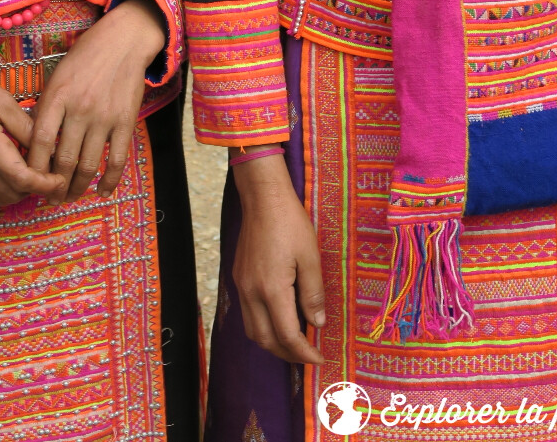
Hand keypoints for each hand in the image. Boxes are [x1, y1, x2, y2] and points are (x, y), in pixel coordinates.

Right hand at [0, 56, 64, 206]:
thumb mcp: (4, 102)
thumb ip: (27, 129)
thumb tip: (49, 149)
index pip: (21, 179)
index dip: (45, 184)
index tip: (60, 179)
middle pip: (12, 193)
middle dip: (35, 187)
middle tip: (49, 171)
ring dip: (19, 190)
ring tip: (32, 169)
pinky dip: (4, 188)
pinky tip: (12, 170)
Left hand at [26, 0, 165, 201]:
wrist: (122, 41)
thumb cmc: (84, 58)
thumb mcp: (57, 76)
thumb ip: (46, 108)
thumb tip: (34, 144)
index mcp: (58, 96)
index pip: (40, 142)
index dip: (33, 168)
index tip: (30, 181)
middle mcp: (80, 108)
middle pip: (63, 160)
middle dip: (54, 186)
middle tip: (50, 198)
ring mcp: (104, 117)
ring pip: (88, 165)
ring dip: (78, 188)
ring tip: (71, 197)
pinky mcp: (125, 121)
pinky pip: (117, 160)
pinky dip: (109, 181)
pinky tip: (102, 191)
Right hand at [233, 155, 325, 365]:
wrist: (262, 197)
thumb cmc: (290, 222)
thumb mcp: (310, 257)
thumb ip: (313, 293)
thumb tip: (316, 324)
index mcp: (271, 289)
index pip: (287, 335)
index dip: (304, 352)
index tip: (319, 359)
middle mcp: (251, 292)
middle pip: (265, 340)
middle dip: (287, 354)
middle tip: (308, 356)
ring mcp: (241, 285)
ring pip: (252, 330)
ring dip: (272, 343)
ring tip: (295, 342)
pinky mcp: (238, 276)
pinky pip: (248, 313)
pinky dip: (263, 326)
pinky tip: (279, 318)